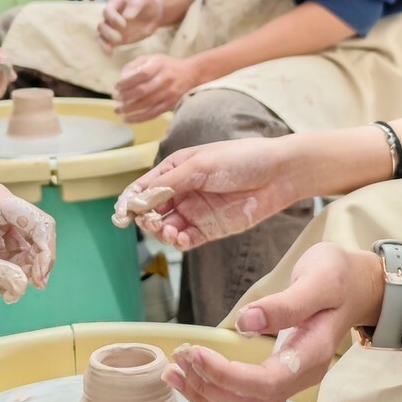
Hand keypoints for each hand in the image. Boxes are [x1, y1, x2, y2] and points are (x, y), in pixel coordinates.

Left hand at [0, 184, 55, 302]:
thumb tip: (22, 288)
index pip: (38, 222)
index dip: (45, 252)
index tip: (39, 282)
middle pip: (34, 230)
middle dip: (35, 259)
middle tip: (29, 287)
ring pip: (23, 239)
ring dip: (22, 263)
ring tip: (9, 286)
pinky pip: (8, 243)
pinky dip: (8, 261)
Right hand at [98, 0, 163, 51]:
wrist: (154, 14)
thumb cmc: (148, 2)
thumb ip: (136, 4)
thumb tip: (127, 16)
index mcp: (115, 3)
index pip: (108, 11)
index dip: (113, 18)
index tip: (124, 24)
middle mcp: (110, 16)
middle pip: (102, 24)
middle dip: (108, 32)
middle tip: (119, 38)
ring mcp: (112, 27)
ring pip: (101, 34)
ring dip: (105, 41)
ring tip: (114, 46)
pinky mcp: (115, 38)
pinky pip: (105, 43)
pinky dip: (105, 48)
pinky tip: (110, 54)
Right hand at [113, 136, 307, 249]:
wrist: (279, 173)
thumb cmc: (241, 159)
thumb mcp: (200, 166)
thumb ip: (170, 183)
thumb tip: (139, 197)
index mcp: (176, 169)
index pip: (144, 187)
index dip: (130, 201)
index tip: (122, 214)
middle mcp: (182, 191)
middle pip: (151, 210)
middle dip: (145, 218)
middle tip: (151, 221)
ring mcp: (196, 211)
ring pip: (166, 227)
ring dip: (161, 232)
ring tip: (168, 231)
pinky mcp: (210, 228)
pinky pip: (186, 240)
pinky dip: (177, 242)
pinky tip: (179, 239)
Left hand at [114, 54, 201, 124]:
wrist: (191, 74)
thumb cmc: (167, 66)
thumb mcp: (153, 58)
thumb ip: (137, 64)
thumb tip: (122, 77)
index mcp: (159, 65)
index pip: (141, 75)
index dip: (126, 82)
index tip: (116, 86)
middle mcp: (165, 79)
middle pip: (142, 90)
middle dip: (126, 96)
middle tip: (116, 99)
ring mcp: (169, 93)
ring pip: (146, 104)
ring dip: (129, 109)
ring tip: (118, 110)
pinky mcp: (170, 104)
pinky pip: (153, 114)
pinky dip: (139, 118)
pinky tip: (128, 119)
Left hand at [162, 242, 382, 401]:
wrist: (359, 286)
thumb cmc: (339, 278)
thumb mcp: (318, 278)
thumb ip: (285, 304)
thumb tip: (246, 323)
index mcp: (312, 354)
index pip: (264, 383)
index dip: (225, 375)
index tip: (195, 352)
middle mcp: (302, 376)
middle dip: (210, 390)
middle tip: (179, 361)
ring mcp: (291, 381)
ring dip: (207, 398)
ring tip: (174, 374)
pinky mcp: (278, 377)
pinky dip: (215, 396)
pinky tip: (192, 378)